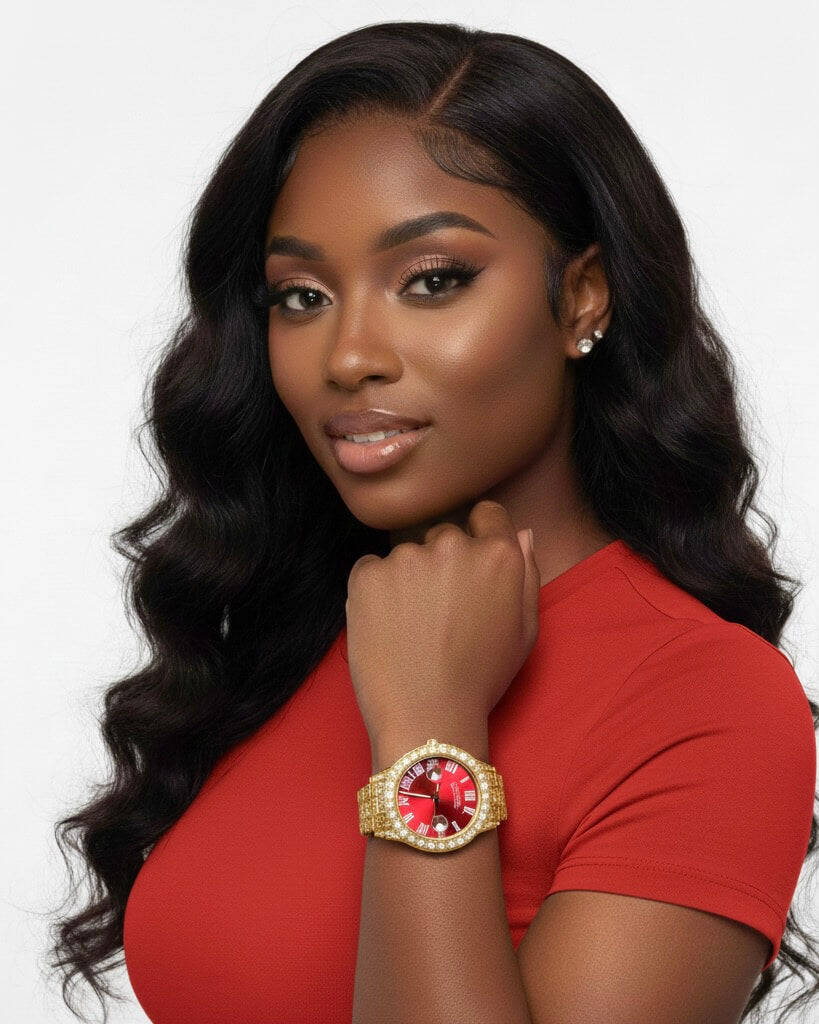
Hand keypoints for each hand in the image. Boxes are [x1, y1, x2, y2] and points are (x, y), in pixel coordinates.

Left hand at [344, 500, 540, 743]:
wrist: (426, 717)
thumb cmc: (480, 679)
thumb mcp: (524, 630)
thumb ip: (527, 573)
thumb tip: (522, 533)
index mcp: (497, 555)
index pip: (487, 514)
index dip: (480, 537)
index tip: (468, 569)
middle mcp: (452, 545)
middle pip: (445, 535)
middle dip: (443, 563)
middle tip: (440, 612)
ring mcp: (405, 558)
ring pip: (406, 554)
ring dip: (408, 578)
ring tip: (413, 627)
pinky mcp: (367, 575)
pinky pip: (371, 569)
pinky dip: (376, 591)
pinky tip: (388, 627)